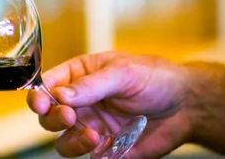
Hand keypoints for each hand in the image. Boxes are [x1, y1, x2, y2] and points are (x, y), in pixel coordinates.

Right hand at [27, 52, 194, 157]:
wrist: (186, 105)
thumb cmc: (154, 78)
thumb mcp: (122, 73)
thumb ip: (91, 85)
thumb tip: (60, 94)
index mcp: (79, 77)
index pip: (48, 86)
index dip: (39, 95)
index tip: (40, 103)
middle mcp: (81, 103)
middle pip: (49, 116)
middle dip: (53, 118)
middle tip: (69, 116)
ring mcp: (92, 127)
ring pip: (64, 142)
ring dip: (73, 142)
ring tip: (93, 136)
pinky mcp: (107, 149)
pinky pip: (89, 158)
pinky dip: (94, 157)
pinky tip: (108, 148)